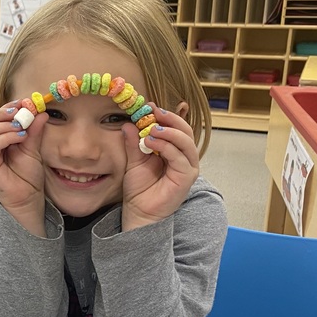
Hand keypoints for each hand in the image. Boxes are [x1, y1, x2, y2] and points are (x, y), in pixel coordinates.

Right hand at [0, 101, 49, 233]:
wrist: (28, 198)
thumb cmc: (28, 176)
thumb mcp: (33, 148)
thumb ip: (34, 131)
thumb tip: (41, 113)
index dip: (8, 107)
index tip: (24, 102)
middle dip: (3, 113)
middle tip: (20, 110)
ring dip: (4, 125)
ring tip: (21, 126)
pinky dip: (4, 137)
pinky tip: (19, 136)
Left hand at [120, 104, 199, 230]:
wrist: (139, 211)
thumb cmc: (139, 187)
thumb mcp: (133, 160)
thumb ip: (133, 142)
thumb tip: (128, 123)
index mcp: (173, 149)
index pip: (175, 127)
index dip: (165, 115)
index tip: (149, 105)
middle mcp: (184, 156)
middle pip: (185, 130)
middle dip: (170, 118)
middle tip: (154, 111)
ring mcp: (187, 166)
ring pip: (186, 142)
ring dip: (169, 132)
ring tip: (151, 129)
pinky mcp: (186, 177)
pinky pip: (181, 158)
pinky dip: (167, 147)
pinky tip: (151, 143)